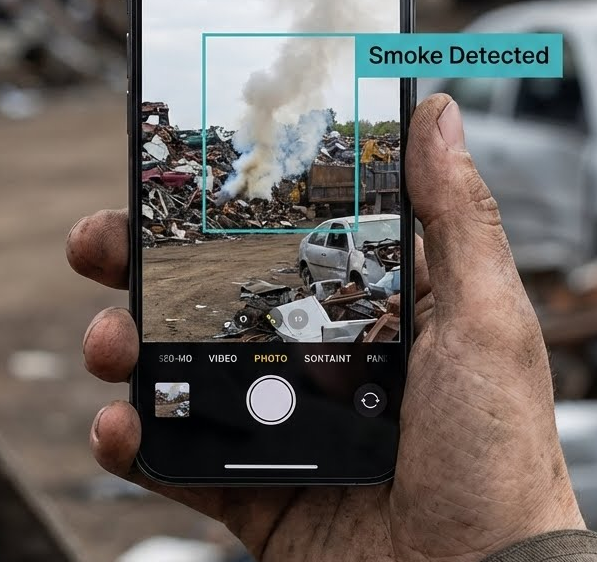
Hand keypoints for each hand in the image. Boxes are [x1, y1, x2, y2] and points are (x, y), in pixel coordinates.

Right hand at [67, 95, 584, 561]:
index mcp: (364, 302)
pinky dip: (133, 440)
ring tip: (109, 342)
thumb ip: (456, 215)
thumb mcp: (485, 317)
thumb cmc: (496, 453)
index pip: (278, 233)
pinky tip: (117, 426)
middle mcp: (314, 351)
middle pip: (209, 292)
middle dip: (143, 264)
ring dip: (123, 346)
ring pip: (177, 366)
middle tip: (100, 242)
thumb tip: (437, 113)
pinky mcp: (251, 482)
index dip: (222, 202)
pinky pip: (176, 455)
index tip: (173, 171)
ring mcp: (277, 416)